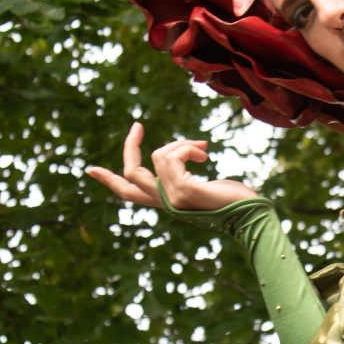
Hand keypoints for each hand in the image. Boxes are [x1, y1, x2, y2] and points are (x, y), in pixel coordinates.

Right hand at [86, 121, 258, 210]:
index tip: (90, 170)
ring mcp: (172, 199)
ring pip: (158, 156)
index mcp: (168, 203)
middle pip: (131, 174)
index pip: (130, 194)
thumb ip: (191, 172)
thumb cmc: (238, 201)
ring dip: (181, 144)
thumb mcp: (206, 182)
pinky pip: (172, 156)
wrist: (253, 216)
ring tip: (202, 149)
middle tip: (137, 126)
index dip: (109, 180)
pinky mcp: (182, 192)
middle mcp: (166, 204)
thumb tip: (193, 148)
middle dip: (130, 147)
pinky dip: (186, 148)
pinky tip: (204, 153)